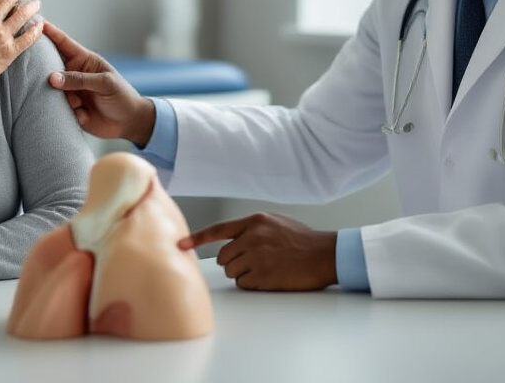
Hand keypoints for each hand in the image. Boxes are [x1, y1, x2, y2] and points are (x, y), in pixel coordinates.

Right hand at [43, 22, 155, 146]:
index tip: (34, 22)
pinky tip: (84, 115)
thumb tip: (52, 78)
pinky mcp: (68, 108)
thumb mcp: (105, 83)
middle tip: (35, 68)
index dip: (49, 32)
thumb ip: (80, 79)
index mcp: (84, 60)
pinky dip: (68, 111)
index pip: (63, 43)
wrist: (128, 123)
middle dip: (41, 66)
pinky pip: (57, 107)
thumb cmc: (121, 96)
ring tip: (79, 104)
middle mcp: (74, 73)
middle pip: (50, 65)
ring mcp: (70, 91)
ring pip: (51, 88)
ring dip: (61, 96)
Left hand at [181, 212, 337, 290]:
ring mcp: (258, 256)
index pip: (219, 229)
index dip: (197, 238)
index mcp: (255, 221)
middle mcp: (253, 237)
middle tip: (253, 262)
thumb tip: (231, 241)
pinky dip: (253, 284)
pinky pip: (244, 284)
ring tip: (264, 269)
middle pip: (223, 257)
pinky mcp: (264, 275)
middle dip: (233, 262)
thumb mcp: (275, 223)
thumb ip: (252, 228)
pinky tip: (269, 278)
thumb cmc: (302, 240)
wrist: (324, 254)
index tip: (179, 245)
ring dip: (243, 274)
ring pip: (231, 271)